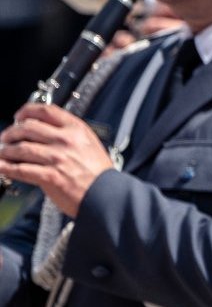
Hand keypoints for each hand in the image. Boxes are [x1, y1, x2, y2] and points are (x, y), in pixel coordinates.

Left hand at [0, 103, 115, 216]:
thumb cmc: (99, 173)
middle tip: (6, 137)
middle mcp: (66, 140)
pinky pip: (20, 169)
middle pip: (28, 127)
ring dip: (6, 150)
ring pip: (20, 148)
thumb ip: (68, 134)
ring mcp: (57, 158)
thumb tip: (42, 131)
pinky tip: (2, 166)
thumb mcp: (89, 143)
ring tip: (4, 153)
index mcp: (77, 129)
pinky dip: (6, 167)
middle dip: (11, 132)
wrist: (106, 195)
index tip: (18, 116)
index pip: (46, 111)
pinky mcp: (50, 176)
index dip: (26, 111)